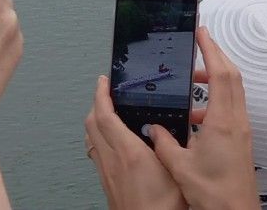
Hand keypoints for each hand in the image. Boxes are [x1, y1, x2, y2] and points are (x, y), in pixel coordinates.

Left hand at [85, 75, 185, 209]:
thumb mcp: (176, 171)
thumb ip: (170, 146)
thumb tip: (167, 128)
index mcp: (129, 153)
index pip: (105, 115)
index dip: (101, 94)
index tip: (104, 81)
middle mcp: (112, 161)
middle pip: (91, 124)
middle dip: (96, 104)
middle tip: (106, 93)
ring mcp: (106, 173)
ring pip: (91, 139)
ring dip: (95, 122)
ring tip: (107, 113)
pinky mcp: (107, 184)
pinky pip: (96, 154)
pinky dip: (99, 139)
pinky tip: (113, 143)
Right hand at [147, 30, 255, 209]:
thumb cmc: (214, 193)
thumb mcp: (180, 167)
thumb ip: (163, 143)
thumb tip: (153, 129)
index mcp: (222, 121)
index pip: (220, 73)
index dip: (211, 49)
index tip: (201, 32)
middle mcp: (236, 121)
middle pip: (231, 75)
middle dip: (215, 55)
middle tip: (198, 44)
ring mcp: (242, 130)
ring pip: (233, 91)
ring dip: (215, 79)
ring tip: (192, 82)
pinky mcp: (242, 140)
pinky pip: (231, 108)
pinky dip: (216, 101)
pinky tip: (196, 117)